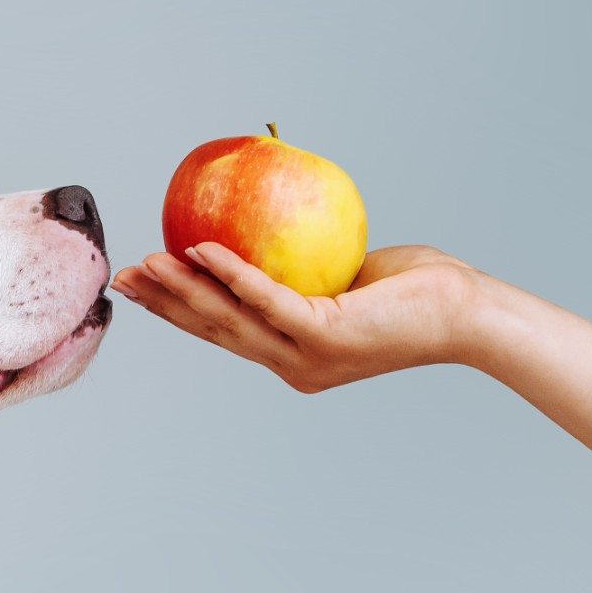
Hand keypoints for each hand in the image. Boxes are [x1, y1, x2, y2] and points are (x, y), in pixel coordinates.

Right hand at [110, 243, 485, 392]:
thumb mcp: (347, 276)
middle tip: (122, 278)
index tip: (142, 286)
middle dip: (163, 304)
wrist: (469, 313)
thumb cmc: (419, 287)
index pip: (224, 333)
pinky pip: (267, 297)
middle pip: (214, 332)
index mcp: (295, 356)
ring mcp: (309, 356)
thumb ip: (306, 266)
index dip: (177, 311)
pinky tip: (201, 248)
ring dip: (182, 288)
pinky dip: (230, 272)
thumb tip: (268, 227)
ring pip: (230, 319)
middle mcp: (295, 366)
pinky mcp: (327, 335)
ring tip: (149, 261)